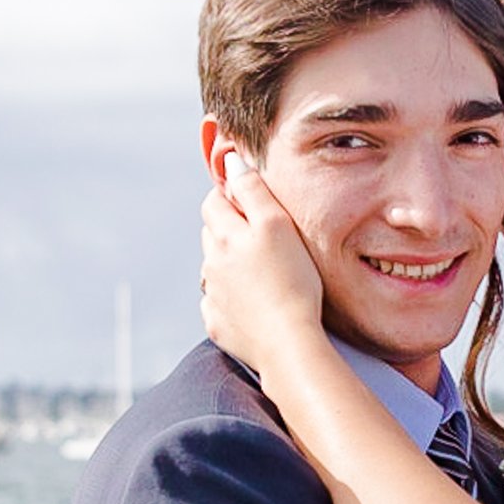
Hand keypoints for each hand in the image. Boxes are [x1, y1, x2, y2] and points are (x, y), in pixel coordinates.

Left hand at [199, 154, 327, 375]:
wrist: (288, 342)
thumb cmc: (292, 282)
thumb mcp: (278, 225)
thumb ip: (253, 191)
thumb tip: (231, 161)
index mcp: (225, 236)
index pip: (214, 201)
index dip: (231, 196)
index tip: (253, 203)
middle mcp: (211, 264)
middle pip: (212, 234)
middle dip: (230, 230)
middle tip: (264, 240)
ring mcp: (213, 296)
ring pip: (215, 269)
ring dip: (231, 265)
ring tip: (264, 275)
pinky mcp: (218, 324)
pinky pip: (218, 304)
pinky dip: (231, 300)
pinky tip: (255, 305)